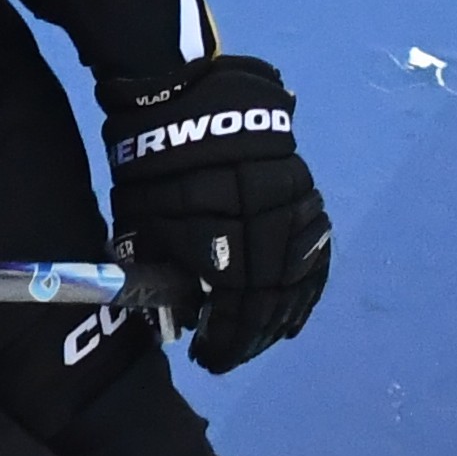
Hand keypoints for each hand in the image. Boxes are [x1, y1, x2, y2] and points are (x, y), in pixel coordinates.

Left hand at [104, 54, 332, 372]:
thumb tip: (185, 318)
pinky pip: (315, 254)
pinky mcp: (307, 196)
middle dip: (251, 335)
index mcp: (220, 232)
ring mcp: (292, 208)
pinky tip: (295, 314)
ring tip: (261, 340)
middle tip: (231, 356)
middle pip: (269, 296)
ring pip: (297, 278)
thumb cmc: (151, 166)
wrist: (187, 96)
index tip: (209, 358)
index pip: (234, 304)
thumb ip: (164, 273)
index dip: (226, 338)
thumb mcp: (141, 223)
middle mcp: (264, 223)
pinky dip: (307, 289)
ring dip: (280, 317)